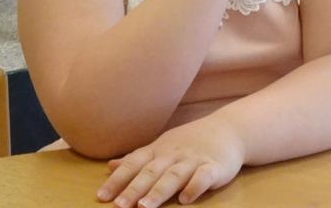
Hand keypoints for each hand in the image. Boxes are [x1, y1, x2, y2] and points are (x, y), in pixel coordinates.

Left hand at [97, 118, 244, 207]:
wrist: (228, 129)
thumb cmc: (190, 141)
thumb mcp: (162, 146)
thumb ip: (137, 158)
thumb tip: (110, 166)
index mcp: (158, 150)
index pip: (134, 164)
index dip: (118, 180)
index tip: (102, 196)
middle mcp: (174, 154)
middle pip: (151, 172)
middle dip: (134, 188)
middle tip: (119, 206)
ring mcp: (194, 160)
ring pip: (174, 175)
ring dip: (159, 191)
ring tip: (145, 207)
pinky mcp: (215, 166)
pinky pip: (204, 177)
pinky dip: (194, 187)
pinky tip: (185, 200)